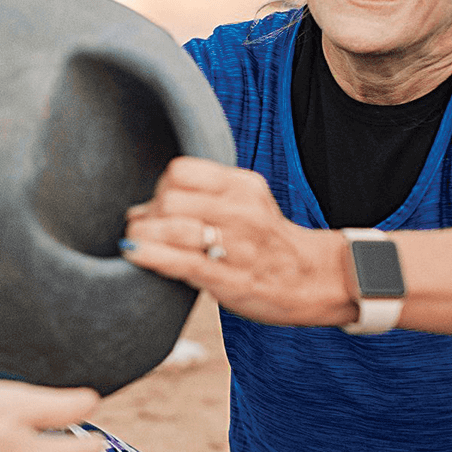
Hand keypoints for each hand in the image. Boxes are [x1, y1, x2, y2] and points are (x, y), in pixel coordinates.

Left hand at [121, 156, 354, 326]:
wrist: (315, 279)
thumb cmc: (268, 243)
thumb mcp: (246, 203)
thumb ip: (200, 199)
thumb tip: (136, 212)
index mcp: (243, 185)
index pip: (180, 171)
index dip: (159, 188)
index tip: (160, 207)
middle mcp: (241, 210)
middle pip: (170, 199)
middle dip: (148, 216)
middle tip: (146, 231)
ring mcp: (237, 246)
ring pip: (172, 228)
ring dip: (143, 236)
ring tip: (136, 243)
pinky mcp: (231, 279)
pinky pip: (182, 262)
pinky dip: (152, 257)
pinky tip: (137, 255)